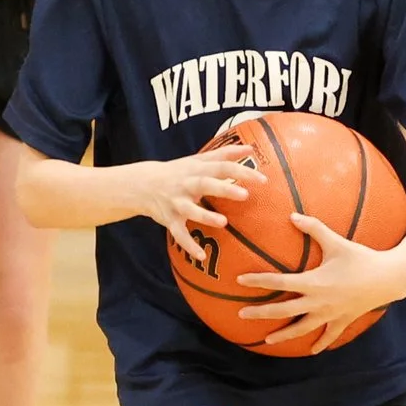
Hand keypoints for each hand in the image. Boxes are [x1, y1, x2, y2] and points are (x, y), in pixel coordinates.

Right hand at [129, 152, 261, 243]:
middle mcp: (187, 185)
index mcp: (197, 170)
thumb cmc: (178, 172)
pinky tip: (201, 256)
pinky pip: (179, 234)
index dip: (242, 172)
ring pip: (191, 210)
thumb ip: (224, 155)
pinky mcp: (170, 220)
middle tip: (245, 195)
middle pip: (205, 184)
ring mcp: (177, 203)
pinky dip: (188, 245)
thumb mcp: (198, 160)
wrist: (143, 184)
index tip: (263, 179)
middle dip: (224, 189)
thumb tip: (250, 149)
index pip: (222, 167)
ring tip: (223, 222)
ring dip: (205, 216)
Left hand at [234, 215, 405, 350]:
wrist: (389, 277)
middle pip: (283, 310)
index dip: (258, 280)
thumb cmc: (361, 258)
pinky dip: (321, 343)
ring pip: (302, 328)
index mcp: (313, 282)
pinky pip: (329, 335)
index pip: (279, 281)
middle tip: (241, 315)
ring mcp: (330, 314)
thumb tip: (292, 215)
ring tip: (267, 341)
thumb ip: (313, 228)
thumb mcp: (337, 242)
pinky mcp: (342, 320)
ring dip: (284, 335)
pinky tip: (312, 351)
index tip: (240, 280)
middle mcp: (318, 302)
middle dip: (261, 313)